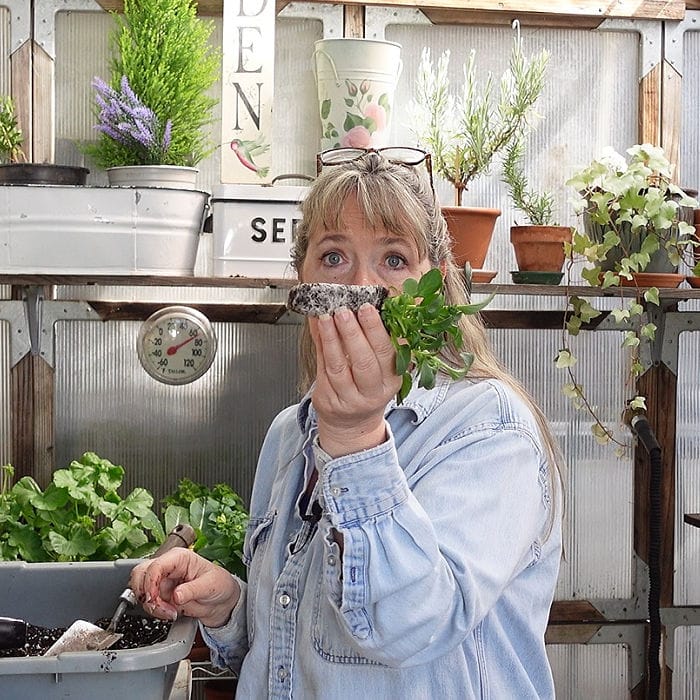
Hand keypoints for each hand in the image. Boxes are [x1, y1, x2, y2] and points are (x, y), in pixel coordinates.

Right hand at [129, 548, 239, 628]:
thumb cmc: (219, 584)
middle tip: (157, 606)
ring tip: (169, 612)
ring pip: (140, 590)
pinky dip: (154, 611)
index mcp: (179, 558)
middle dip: (144, 593)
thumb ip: (192, 590)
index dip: (150, 582)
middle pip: (140, 574)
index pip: (155, 565)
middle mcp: (168, 567)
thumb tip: (176, 595)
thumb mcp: (210, 585)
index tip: (153, 598)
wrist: (221, 601)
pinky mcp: (161, 595)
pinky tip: (169, 613)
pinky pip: (148, 603)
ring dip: (150, 605)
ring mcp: (162, 581)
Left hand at [309, 303, 400, 456]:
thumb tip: (362, 306)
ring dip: (331, 338)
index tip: (367, 308)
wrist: (353, 423)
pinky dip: (319, 347)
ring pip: (338, 367)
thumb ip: (375, 342)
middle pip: (363, 362)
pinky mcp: (329, 401)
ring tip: (326, 317)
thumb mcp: (382, 369)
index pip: (385, 353)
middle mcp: (372, 393)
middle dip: (352, 333)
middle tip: (344, 310)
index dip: (375, 330)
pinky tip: (318, 330)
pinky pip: (322, 370)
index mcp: (392, 380)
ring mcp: (349, 400)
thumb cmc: (368, 388)